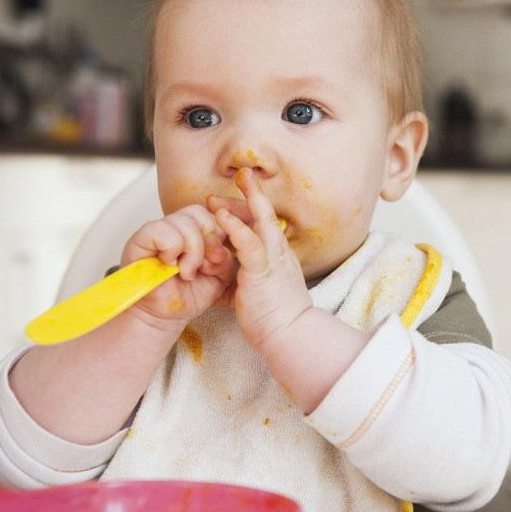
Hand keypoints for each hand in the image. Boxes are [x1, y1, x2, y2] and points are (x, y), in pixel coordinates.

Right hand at [120, 204, 236, 330]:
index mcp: (196, 230)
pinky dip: (172, 249)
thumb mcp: (220, 276)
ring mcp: (157, 230)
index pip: (212, 214)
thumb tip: (221, 246)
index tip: (217, 260)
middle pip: (199, 213)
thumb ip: (226, 257)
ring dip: (191, 251)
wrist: (166, 316)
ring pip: (183, 221)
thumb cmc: (190, 294)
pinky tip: (169, 265)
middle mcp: (175, 225)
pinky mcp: (140, 239)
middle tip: (202, 267)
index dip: (219, 235)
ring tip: (185, 272)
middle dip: (207, 243)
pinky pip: (162, 230)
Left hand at [208, 168, 312, 350]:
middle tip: (239, 176)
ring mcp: (273, 259)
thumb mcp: (264, 291)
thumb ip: (253, 278)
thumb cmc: (278, 319)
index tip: (237, 200)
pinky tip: (220, 216)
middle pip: (266, 215)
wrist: (291, 335)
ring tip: (218, 192)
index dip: (252, 209)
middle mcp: (279, 252)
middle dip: (252, 194)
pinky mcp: (262, 270)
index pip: (266, 225)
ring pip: (260, 221)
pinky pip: (249, 242)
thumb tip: (240, 277)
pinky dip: (235, 226)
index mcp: (279, 257)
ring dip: (241, 202)